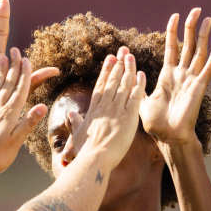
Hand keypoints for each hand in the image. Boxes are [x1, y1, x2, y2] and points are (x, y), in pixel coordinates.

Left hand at [0, 51, 46, 178]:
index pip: (20, 90)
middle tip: (15, 50)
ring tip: (2, 56)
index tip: (27, 59)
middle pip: (8, 84)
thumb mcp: (15, 143)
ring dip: (0, 71)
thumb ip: (28, 123)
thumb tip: (44, 106)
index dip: (25, 74)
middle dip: (13, 66)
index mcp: (9, 115)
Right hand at [78, 49, 145, 172]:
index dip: (106, 71)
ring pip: (123, 85)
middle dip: (118, 64)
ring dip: (128, 69)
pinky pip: (134, 97)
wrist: (95, 159)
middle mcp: (105, 106)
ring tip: (131, 56)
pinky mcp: (128, 118)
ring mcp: (116, 110)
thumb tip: (69, 113)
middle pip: (113, 80)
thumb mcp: (77, 134)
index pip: (101, 85)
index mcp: (94, 109)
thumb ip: (75, 122)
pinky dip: (138, 85)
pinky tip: (141, 74)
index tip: (110, 59)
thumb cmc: (85, 151)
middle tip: (123, 50)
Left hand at [140, 9, 210, 148]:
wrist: (168, 137)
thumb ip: (136, 83)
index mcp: (168, 75)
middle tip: (195, 9)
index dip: (172, 31)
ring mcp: (191, 80)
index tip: (174, 15)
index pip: (171, 47)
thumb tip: (128, 68)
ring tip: (208, 19)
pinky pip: (208, 70)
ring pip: (199, 53)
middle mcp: (181, 74)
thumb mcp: (140, 99)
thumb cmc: (156, 122)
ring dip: (203, 36)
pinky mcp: (199, 88)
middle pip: (188, 45)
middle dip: (191, 27)